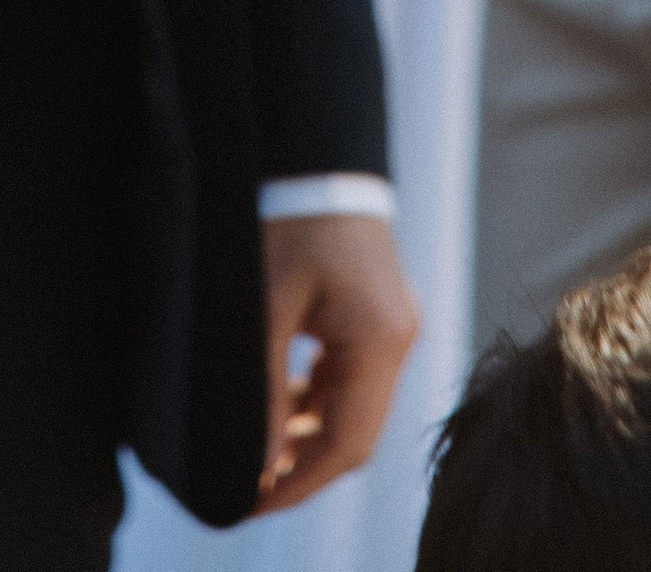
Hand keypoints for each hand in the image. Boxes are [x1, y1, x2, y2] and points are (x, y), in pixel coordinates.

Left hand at [258, 213, 419, 507]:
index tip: (256, 498)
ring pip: (354, 406)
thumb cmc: (291, 216)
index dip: (302, 481)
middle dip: (305, 464)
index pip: (349, 443)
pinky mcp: (378, 315)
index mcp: (380, 338)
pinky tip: (282, 402)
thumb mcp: (268, 303)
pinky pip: (351, 376)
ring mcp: (392, 326)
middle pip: (357, 432)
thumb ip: (267, 385)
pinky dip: (317, 398)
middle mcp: (398, 338)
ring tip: (259, 449)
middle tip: (251, 481)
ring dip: (309, 433)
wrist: (317, 152)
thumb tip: (261, 458)